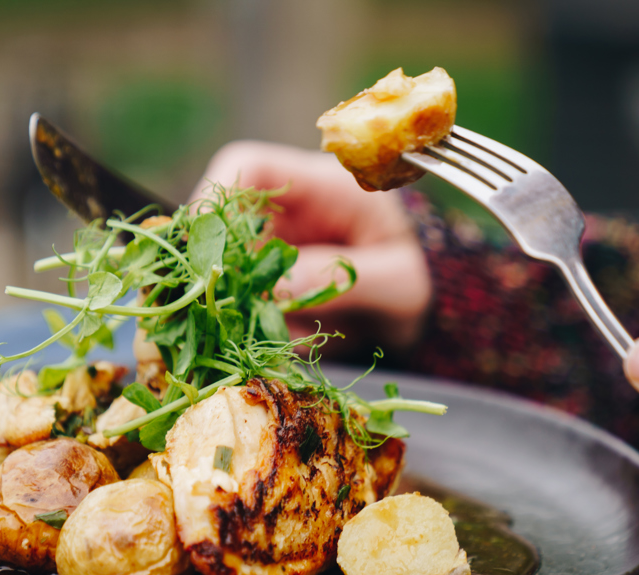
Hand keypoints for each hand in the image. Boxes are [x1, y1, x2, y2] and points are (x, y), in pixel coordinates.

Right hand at [193, 141, 430, 354]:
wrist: (433, 306)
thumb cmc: (425, 276)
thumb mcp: (400, 282)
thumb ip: (346, 281)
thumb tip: (280, 288)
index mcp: (321, 186)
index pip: (248, 166)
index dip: (215, 197)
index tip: (205, 248)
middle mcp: (287, 212)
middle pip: (218, 222)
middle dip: (211, 270)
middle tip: (214, 314)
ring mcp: (274, 249)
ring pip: (222, 271)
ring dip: (234, 309)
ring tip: (279, 337)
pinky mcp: (269, 286)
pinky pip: (240, 305)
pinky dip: (250, 329)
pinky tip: (287, 345)